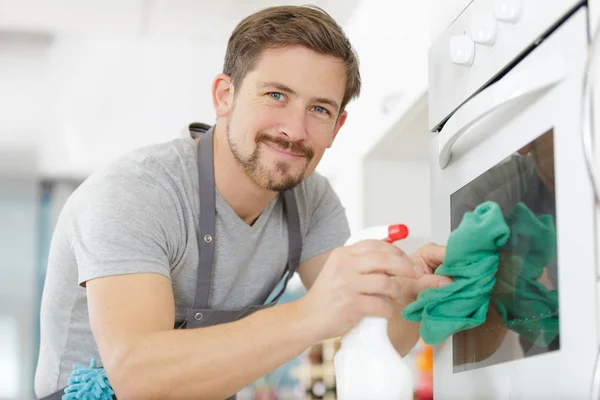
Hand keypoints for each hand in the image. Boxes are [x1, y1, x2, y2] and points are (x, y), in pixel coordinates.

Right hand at [299, 240, 447, 340]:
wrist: (307, 318)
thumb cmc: (327, 296)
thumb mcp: (339, 269)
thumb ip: (360, 262)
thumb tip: (392, 255)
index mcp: (342, 254)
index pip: (376, 245)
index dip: (395, 251)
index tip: (406, 259)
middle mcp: (345, 266)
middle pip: (385, 259)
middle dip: (406, 266)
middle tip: (417, 273)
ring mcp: (348, 285)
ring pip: (386, 283)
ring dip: (395, 291)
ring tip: (393, 297)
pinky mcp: (352, 305)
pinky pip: (382, 305)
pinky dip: (387, 310)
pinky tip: (384, 311)